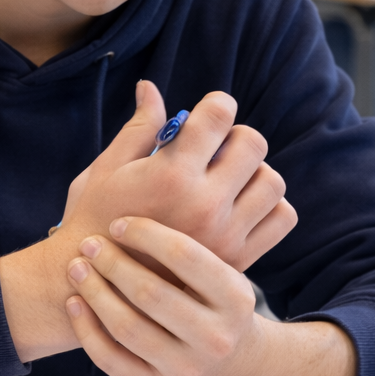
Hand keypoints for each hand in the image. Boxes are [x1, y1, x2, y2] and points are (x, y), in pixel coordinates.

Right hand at [0, 83, 296, 362]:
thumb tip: (150, 87)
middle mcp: (204, 203)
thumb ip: (139, 127)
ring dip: (254, 171)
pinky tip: (241, 204)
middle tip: (216, 147)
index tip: (207, 113)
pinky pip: (280, 219)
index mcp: (171, 173)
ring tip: (229, 178)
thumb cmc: (93, 220)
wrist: (97, 288)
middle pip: (253, 143)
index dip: (216, 105)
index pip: (219, 115)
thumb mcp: (108, 169)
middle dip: (235, 136)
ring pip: (272, 181)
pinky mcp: (237, 259)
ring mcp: (224, 234)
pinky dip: (269, 206)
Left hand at [65, 216, 356, 375]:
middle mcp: (217, 337)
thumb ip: (197, 214)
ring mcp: (187, 368)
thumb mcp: (219, 259)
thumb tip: (167, 146)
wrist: (230, 359)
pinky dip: (87, 327)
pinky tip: (76, 302)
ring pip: (126, 326)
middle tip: (90, 244)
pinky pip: (111, 358)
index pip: (187, 256)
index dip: (147, 233)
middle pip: (151, 293)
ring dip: (94, 291)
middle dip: (113, 263)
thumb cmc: (211, 293)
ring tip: (76, 267)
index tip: (120, 222)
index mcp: (235, 296)